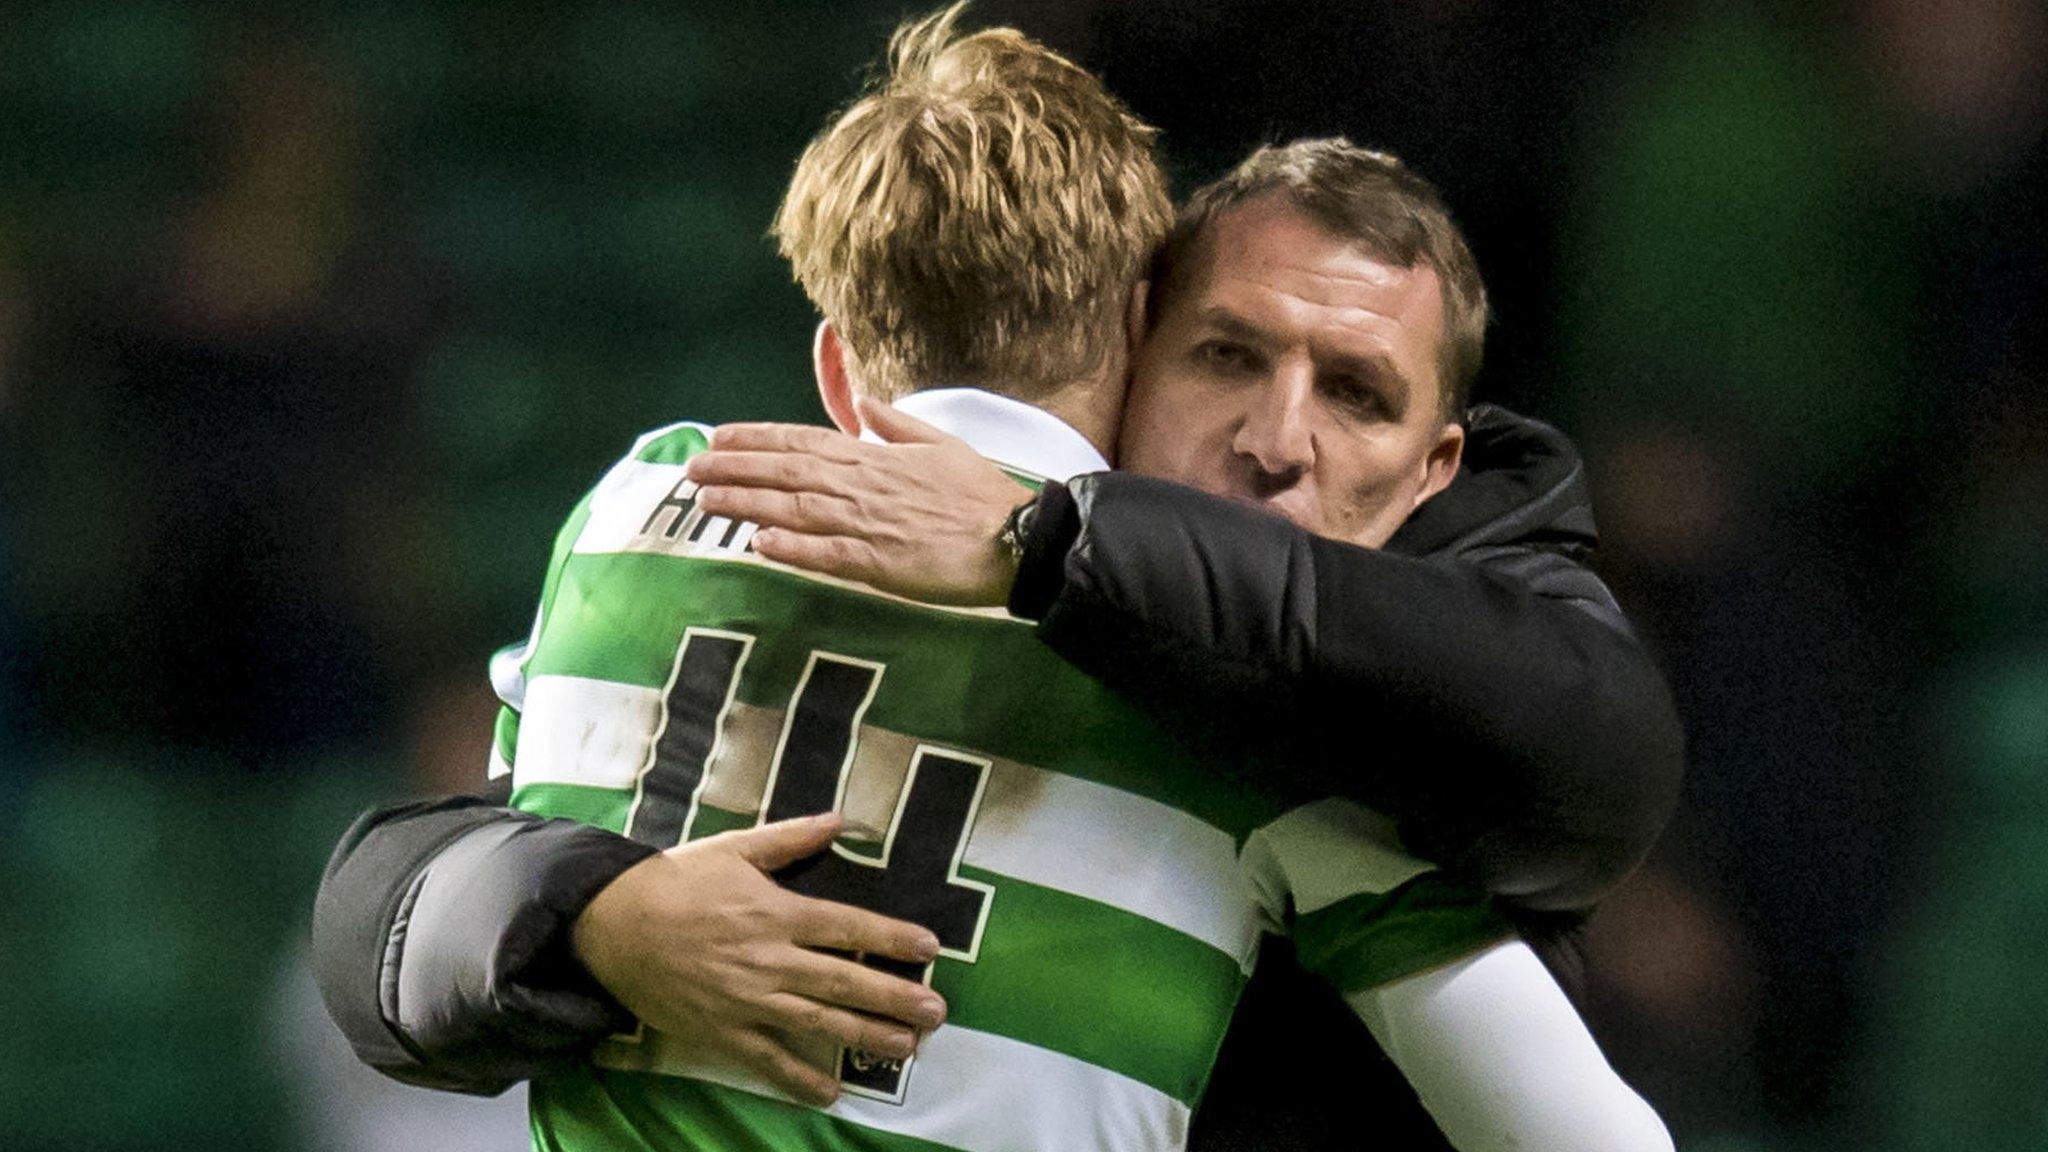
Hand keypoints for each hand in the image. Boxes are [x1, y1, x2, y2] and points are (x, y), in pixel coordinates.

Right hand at [571, 812, 947, 1104]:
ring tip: (907, 1047)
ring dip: (866, 1035)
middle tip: (936, 1011)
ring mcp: (748, 999)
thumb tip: (839, 820)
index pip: (849, 927)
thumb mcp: (735, 848)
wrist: (614, 923)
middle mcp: (771, 959)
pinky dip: (800, 1078)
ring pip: (819, 1021)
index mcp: (777, 912)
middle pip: (845, 980)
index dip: (892, 938)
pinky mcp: (722, 1030)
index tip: (929, 948)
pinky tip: (831, 1091)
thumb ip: (791, 838)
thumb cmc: (677, 881)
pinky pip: (768, 1060)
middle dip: (896, 997)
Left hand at [685, 394, 1036, 605]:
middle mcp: (863, 486)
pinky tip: (758, 543)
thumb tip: (863, 404)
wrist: (1017, 540)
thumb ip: (896, 424)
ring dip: (747, 503)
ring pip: (795, 509)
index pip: (803, 440)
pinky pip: (825, 555)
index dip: (757, 438)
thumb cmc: (982, 495)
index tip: (719, 435)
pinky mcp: (879, 565)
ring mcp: (868, 525)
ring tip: (706, 500)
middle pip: (787, 472)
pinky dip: (791, 547)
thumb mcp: (942, 445)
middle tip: (692, 469)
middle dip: (735, 468)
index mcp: (876, 457)